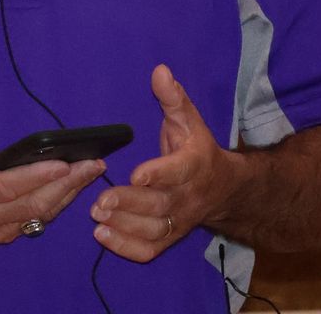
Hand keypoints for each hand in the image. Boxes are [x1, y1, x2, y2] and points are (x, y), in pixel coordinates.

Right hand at [0, 140, 105, 247]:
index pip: (7, 187)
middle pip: (31, 204)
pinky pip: (31, 222)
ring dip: (66, 196)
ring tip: (89, 173)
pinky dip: (53, 206)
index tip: (64, 162)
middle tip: (92, 164)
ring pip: (36, 215)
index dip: (37, 176)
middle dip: (66, 184)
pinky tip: (68, 190)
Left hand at [92, 64, 236, 262]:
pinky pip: (150, 249)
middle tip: (99, 201)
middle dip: (130, 203)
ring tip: (96, 217)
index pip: (178, 171)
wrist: (224, 188)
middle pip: (160, 204)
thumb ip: (173, 97)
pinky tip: (103, 235)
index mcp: (194, 164)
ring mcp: (179, 220)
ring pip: (153, 230)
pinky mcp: (169, 236)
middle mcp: (188, 197)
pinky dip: (126, 248)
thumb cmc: (197, 148)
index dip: (159, 174)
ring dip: (124, 226)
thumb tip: (159, 70)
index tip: (136, 174)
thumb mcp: (189, 119)